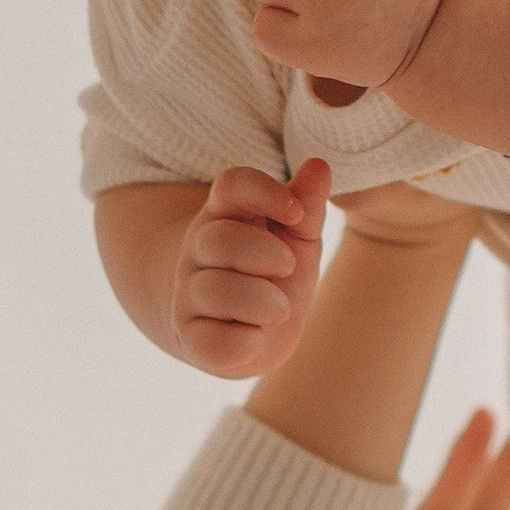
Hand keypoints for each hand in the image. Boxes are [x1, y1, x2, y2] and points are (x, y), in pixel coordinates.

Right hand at [170, 160, 330, 378]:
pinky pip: (211, 342)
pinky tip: (257, 336)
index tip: (296, 213)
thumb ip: (306, 206)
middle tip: (288, 267)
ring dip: (261, 301)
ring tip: (279, 307)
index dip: (265, 192)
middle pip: (219, 240)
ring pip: (214, 291)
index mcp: (225, 215)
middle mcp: (199, 251)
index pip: (230, 185)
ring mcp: (190, 295)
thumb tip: (319, 165)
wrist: (249, 329)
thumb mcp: (296, 237)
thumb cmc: (274, 274)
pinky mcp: (193, 339)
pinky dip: (244, 343)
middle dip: (265, 254)